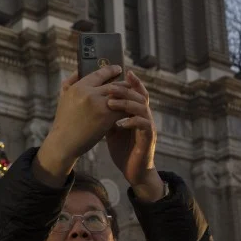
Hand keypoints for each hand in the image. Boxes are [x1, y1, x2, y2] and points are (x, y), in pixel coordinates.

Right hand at [34, 65, 124, 185]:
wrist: (64, 142)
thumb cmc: (64, 121)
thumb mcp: (63, 97)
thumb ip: (70, 81)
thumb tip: (79, 69)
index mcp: (78, 87)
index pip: (99, 73)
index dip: (111, 70)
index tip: (118, 69)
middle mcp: (88, 93)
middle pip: (113, 84)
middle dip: (124, 84)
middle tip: (130, 85)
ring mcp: (98, 104)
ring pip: (120, 95)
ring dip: (129, 97)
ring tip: (133, 98)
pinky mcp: (106, 117)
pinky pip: (123, 109)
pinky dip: (128, 109)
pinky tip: (131, 111)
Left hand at [104, 70, 161, 199]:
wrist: (133, 170)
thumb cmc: (123, 148)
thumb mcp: (111, 128)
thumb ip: (106, 114)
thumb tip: (92, 100)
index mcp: (135, 112)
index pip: (135, 91)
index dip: (131, 81)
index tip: (122, 70)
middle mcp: (144, 116)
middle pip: (139, 95)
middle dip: (125, 89)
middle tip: (110, 87)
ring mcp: (148, 126)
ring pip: (142, 108)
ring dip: (126, 103)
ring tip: (111, 103)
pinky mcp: (148, 139)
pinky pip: (143, 125)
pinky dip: (131, 122)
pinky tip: (119, 123)